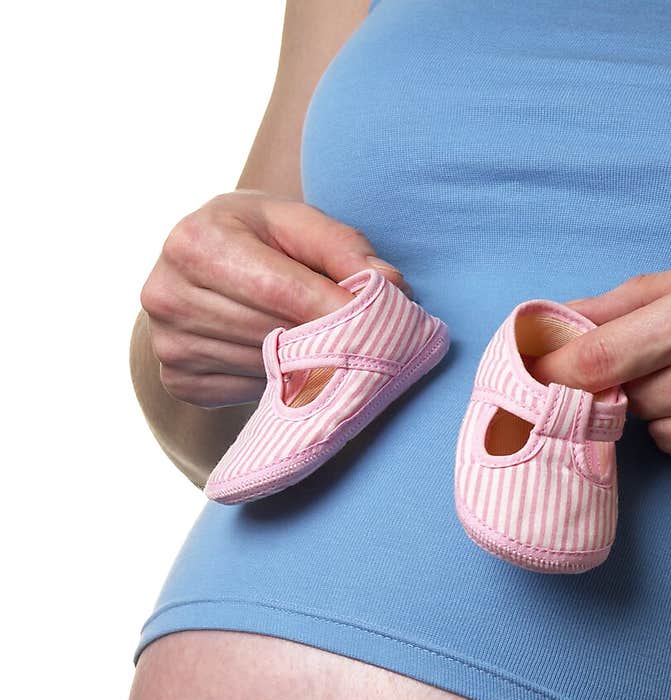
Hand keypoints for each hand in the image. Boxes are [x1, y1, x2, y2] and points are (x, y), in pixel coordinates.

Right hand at [140, 190, 410, 407]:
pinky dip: (278, 384)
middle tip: (370, 343)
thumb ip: (342, 247)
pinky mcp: (178, 381)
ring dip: (306, 366)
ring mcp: (169, 343)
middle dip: (327, 339)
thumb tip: (391, 285)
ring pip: (264, 368)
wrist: (194, 269)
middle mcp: (168, 293)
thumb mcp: (293, 223)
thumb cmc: (253, 239)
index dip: (334, 310)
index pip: (280, 289)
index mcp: (195, 242)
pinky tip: (285, 364)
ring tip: (329, 349)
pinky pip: (247, 393)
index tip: (380, 324)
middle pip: (272, 332)